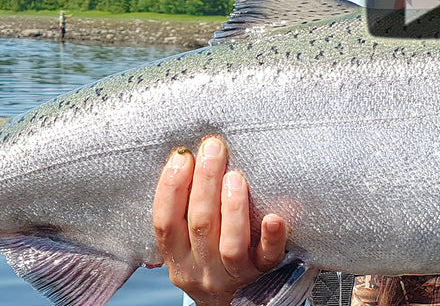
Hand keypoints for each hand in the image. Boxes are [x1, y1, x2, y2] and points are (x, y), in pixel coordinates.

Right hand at [153, 136, 287, 305]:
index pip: (165, 223)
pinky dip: (271, 237)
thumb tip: (190, 156)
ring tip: (235, 177)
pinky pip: (267, 258)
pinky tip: (274, 217)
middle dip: (205, 181)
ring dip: (232, 207)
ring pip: (230, 244)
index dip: (170, 187)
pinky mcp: (262, 275)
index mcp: (176, 256)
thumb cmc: (209, 254)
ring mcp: (231, 275)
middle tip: (214, 148)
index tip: (182, 155)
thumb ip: (186, 208)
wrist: (231, 302)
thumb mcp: (187, 240)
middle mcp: (200, 269)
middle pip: (199, 225)